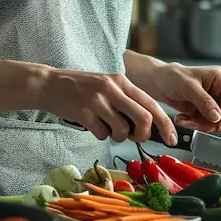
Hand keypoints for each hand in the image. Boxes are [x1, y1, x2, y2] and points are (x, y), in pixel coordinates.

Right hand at [38, 70, 176, 144]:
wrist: (49, 84)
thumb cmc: (80, 87)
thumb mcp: (107, 84)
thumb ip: (126, 100)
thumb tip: (146, 125)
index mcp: (121, 81)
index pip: (152, 104)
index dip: (166, 124)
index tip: (172, 139)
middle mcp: (112, 88)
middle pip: (143, 118)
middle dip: (143, 135)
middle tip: (134, 138)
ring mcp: (97, 100)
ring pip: (122, 130)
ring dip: (117, 136)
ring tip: (105, 127)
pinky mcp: (83, 112)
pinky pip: (102, 133)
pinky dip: (100, 135)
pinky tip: (91, 125)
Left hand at [145, 64, 220, 132]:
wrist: (158, 82)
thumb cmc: (172, 76)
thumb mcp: (188, 87)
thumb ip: (204, 101)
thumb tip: (217, 116)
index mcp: (219, 79)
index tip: (220, 126)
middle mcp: (217, 90)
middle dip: (210, 122)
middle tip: (198, 125)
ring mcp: (210, 101)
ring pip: (213, 121)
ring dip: (199, 124)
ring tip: (184, 120)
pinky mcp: (202, 109)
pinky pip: (203, 123)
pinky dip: (193, 124)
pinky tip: (181, 118)